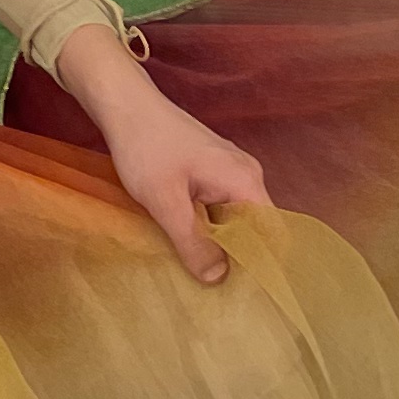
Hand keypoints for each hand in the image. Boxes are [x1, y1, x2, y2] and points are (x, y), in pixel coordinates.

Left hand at [52, 23, 264, 283]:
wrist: (126, 105)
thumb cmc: (146, 148)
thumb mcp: (166, 203)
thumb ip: (193, 243)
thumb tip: (217, 279)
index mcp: (245, 182)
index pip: (272, 234)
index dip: (262, 265)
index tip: (244, 293)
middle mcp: (247, 175)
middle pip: (257, 229)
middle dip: (240, 258)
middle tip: (216, 289)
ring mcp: (231, 171)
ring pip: (237, 219)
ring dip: (221, 244)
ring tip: (201, 271)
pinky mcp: (214, 170)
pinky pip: (222, 207)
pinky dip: (210, 227)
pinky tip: (189, 243)